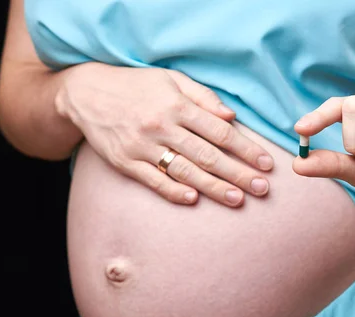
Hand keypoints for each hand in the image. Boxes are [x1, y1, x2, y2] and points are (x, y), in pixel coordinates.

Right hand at [56, 63, 273, 206]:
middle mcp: (162, 126)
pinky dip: (174, 191)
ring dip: (213, 188)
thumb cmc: (137, 85)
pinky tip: (194, 200)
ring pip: (185, 171)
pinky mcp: (126, 162)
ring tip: (238, 200)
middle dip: (238, 174)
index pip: (220, 132)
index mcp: (177, 105)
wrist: (87, 93)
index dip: (246, 149)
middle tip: (262, 189)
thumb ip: (203, 97)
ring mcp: (142, 146)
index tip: (266, 164)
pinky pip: (153, 181)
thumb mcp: (171, 79)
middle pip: (208, 155)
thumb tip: (231, 117)